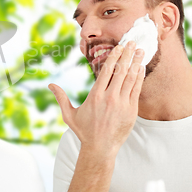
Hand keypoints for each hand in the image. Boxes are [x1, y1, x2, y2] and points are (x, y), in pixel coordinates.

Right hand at [49, 41, 144, 155]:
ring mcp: (122, 104)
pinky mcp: (131, 110)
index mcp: (95, 95)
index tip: (119, 47)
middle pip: (121, 70)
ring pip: (131, 78)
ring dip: (136, 62)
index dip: (114, 56)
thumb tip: (50, 85)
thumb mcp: (69, 115)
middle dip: (127, 54)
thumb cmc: (84, 131)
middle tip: (132, 42)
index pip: (107, 70)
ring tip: (140, 51)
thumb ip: (61, 98)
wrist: (100, 148)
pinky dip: (139, 77)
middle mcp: (109, 97)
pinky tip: (141, 68)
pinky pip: (136, 89)